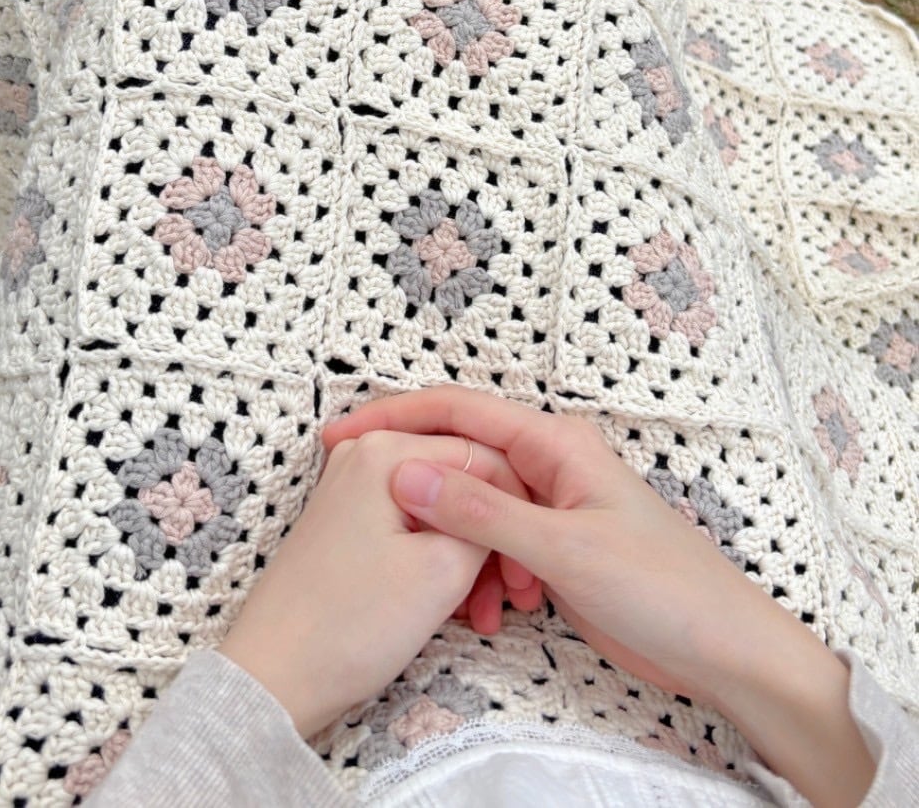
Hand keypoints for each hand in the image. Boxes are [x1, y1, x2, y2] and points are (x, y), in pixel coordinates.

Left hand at [220, 428, 528, 738]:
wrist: (276, 678)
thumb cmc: (350, 625)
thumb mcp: (444, 570)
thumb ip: (487, 520)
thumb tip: (501, 506)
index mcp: (387, 450)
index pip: (485, 457)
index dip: (516, 512)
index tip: (525, 569)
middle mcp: (366, 455)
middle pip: (461, 483)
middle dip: (493, 539)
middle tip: (513, 597)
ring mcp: (354, 489)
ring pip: (441, 511)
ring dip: (470, 559)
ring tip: (483, 615)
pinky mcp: (350, 523)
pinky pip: (413, 528)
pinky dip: (440, 564)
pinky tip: (455, 610)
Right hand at [323, 386, 875, 807]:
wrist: (723, 650)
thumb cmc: (664, 587)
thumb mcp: (564, 548)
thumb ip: (482, 511)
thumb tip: (406, 471)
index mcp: (554, 443)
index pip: (456, 412)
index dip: (392, 417)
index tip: (339, 434)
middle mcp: (548, 465)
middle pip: (459, 455)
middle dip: (414, 483)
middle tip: (360, 509)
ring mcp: (550, 508)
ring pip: (473, 506)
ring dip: (449, 542)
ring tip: (439, 584)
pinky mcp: (553, 550)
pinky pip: (493, 544)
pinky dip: (473, 568)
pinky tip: (477, 605)